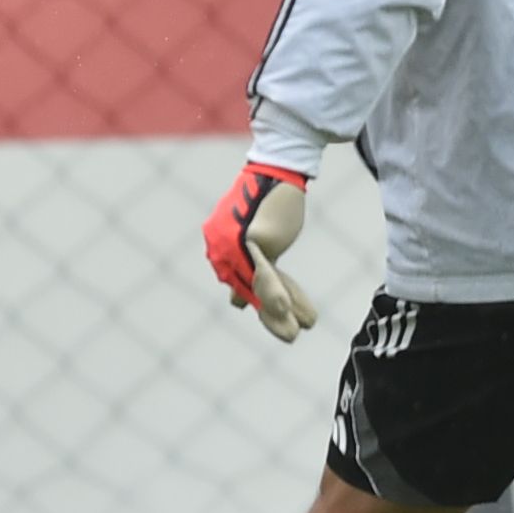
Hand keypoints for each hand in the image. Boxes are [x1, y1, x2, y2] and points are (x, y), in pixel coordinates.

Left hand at [204, 159, 319, 342]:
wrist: (276, 176)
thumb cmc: (271, 208)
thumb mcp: (261, 242)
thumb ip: (252, 267)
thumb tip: (237, 301)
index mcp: (218, 252)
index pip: (241, 286)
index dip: (264, 307)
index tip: (283, 328)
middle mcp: (220, 251)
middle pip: (248, 290)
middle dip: (272, 316)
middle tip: (291, 336)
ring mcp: (233, 246)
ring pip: (256, 286)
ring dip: (277, 311)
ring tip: (295, 333)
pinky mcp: (252, 241)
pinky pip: (266, 272)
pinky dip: (276, 292)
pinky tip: (286, 309)